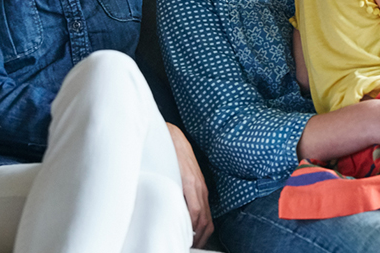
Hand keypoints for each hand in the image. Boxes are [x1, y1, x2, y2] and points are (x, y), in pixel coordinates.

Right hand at [166, 123, 213, 248]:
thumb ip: (182, 193)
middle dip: (200, 239)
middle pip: (207, 223)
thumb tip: (175, 211)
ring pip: (202, 218)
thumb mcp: (181, 178)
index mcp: (200, 190)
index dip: (202, 236)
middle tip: (190, 247)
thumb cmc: (173, 158)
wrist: (172, 137)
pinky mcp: (189, 182)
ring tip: (186, 243)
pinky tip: (185, 228)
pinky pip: (194, 207)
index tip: (193, 244)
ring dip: (196, 234)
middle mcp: (202, 190)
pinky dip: (192, 222)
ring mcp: (196, 186)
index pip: (207, 220)